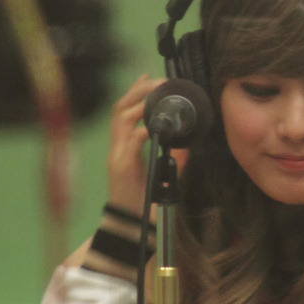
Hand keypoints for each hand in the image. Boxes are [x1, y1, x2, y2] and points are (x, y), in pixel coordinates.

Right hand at [106, 75, 189, 219]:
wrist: (130, 226)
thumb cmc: (142, 201)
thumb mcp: (160, 174)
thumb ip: (172, 157)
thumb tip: (186, 143)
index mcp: (124, 147)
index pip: (124, 111)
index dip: (134, 92)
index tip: (147, 77)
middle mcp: (117, 147)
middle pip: (120, 108)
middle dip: (138, 90)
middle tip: (156, 80)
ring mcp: (116, 155)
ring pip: (122, 119)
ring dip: (140, 103)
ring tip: (157, 94)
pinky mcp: (120, 167)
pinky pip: (130, 142)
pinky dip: (143, 131)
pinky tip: (155, 126)